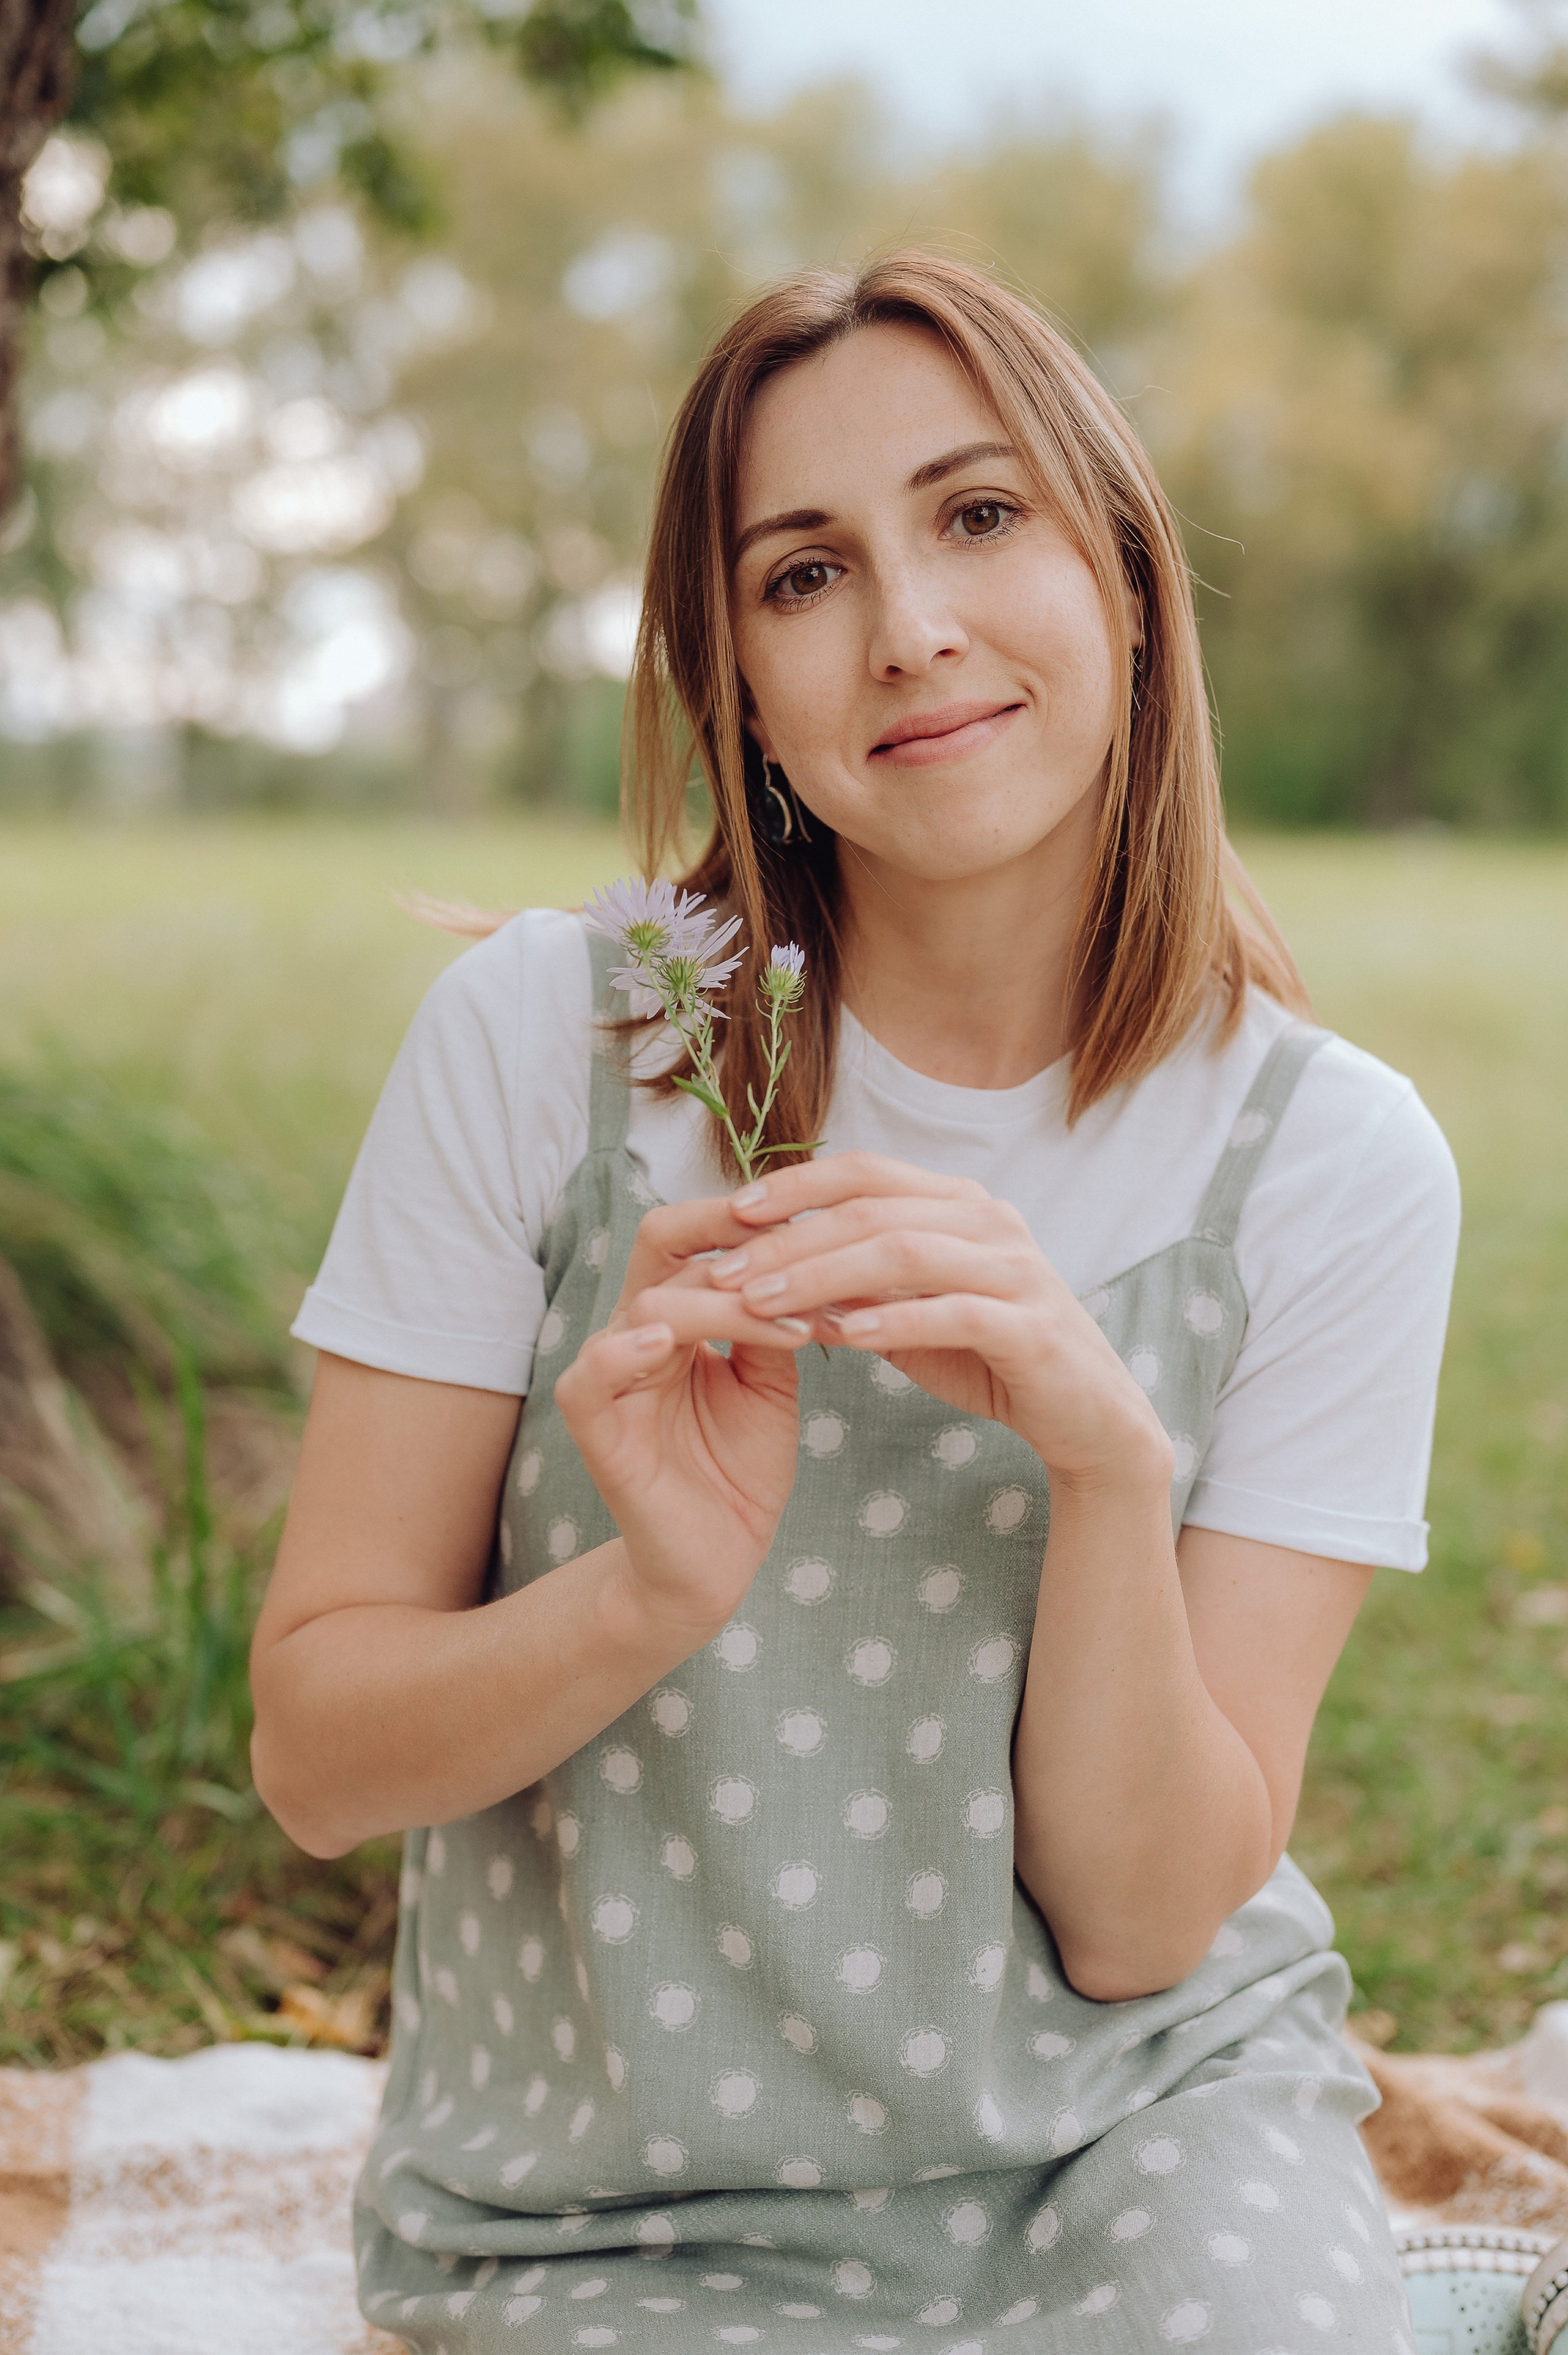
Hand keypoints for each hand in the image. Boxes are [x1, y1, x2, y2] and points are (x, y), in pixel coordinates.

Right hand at [552, 1196, 809, 1641]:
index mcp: (675, 1312)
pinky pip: (591, 1376)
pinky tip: (668, 1344)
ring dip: (726, 1306)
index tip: (818, 1215)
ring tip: (793, 1326)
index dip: (746, 1216)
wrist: (720, 1558)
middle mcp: (635, 1330)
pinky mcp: (596, 1428)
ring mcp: (611, 1376)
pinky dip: (624, 1351)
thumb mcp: (773, 1382)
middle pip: (662, 1242)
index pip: (694, 1235)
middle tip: (801, 1240)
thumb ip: (774, 1319)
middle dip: (729, 1229)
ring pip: (651, 1304)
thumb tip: (809, 1255)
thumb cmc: (740, 1467)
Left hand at [706, 1153, 1172, 1489]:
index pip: (864, 1171)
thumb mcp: (913, 1317)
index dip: (795, 1186)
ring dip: (822, 1275)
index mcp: (959, 1204)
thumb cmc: (993, 1360)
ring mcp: (1016, 1270)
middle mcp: (989, 1222)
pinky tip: (841, 1337)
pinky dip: (893, 1322)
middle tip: (723, 1269)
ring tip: (759, 1301)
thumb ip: (857, 1289)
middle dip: (789, 1239)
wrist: (1090, 1418)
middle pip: (873, 1209)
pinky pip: (952, 1313)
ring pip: (903, 1253)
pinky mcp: (1031, 1327)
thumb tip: (772, 1274)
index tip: (730, 1211)